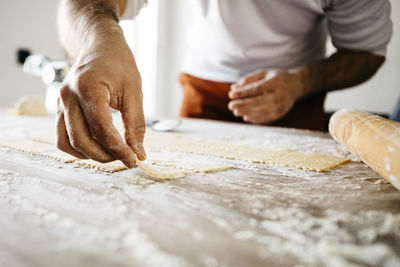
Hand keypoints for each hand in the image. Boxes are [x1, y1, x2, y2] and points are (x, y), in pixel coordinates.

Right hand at [56, 33, 145, 167]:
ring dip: (90, 155)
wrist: (100, 47)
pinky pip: (62, 137)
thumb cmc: (118, 65)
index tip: (133, 159)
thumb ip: (136, 124)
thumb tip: (138, 153)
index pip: (101, 129)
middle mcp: (68, 97)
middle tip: (125, 157)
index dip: (118, 149)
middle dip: (105, 155)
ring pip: (67, 143)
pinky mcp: (59, 109)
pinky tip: (97, 147)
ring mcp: (60, 103)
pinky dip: (78, 148)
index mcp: (88, 88)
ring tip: (112, 153)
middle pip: (81, 140)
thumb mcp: (134, 92)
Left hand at [228, 69, 304, 123]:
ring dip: (247, 112)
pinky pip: (267, 118)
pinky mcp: (282, 113)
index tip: (230, 94)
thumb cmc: (276, 78)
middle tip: (230, 106)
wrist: (296, 85)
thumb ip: (248, 80)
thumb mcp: (263, 74)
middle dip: (243, 104)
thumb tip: (233, 88)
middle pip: (258, 101)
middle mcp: (280, 94)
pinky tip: (245, 116)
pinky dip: (255, 118)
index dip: (243, 92)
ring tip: (235, 112)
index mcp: (275, 81)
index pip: (256, 88)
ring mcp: (282, 105)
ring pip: (262, 111)